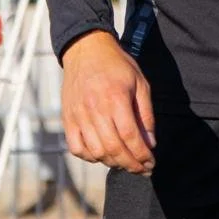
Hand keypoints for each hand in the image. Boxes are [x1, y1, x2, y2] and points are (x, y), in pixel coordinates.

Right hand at [61, 30, 156, 175]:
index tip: (151, 163)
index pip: (130, 137)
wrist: (86, 50)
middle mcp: (95, 109)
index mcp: (115, 98)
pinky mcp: (67, 118)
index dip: (142, 155)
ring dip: (112, 163)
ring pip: (95, 152)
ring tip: (124, 162)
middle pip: (113, 149)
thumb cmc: (117, 65)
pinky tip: (102, 154)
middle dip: (131, 165)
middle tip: (141, 169)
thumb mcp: (140, 83)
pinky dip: (90, 157)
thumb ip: (145, 114)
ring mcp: (78, 115)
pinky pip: (76, 147)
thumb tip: (150, 143)